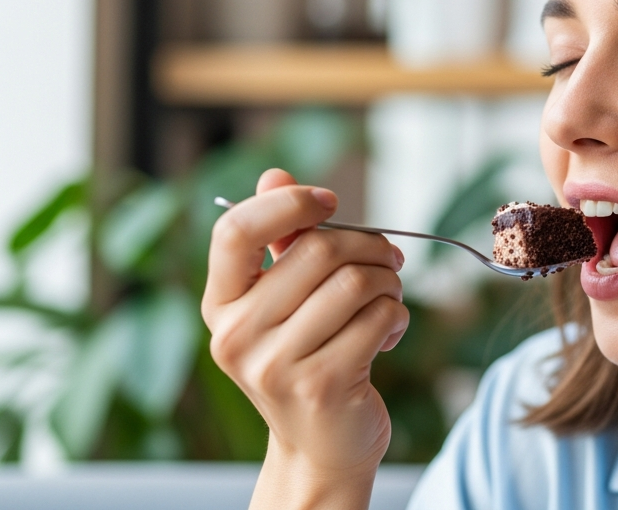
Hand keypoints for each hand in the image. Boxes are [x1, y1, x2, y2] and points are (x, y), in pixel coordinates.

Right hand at [202, 169, 408, 509]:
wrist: (323, 442)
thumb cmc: (309, 356)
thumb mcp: (286, 299)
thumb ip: (280, 238)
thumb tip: (276, 174)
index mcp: (221, 304)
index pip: (235, 231)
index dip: (288, 204)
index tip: (329, 201)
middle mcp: (237, 335)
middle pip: (318, 250)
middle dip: (370, 247)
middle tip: (388, 263)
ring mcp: (274, 365)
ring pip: (356, 283)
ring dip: (389, 284)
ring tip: (387, 300)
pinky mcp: (320, 385)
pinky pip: (378, 318)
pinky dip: (396, 317)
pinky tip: (389, 334)